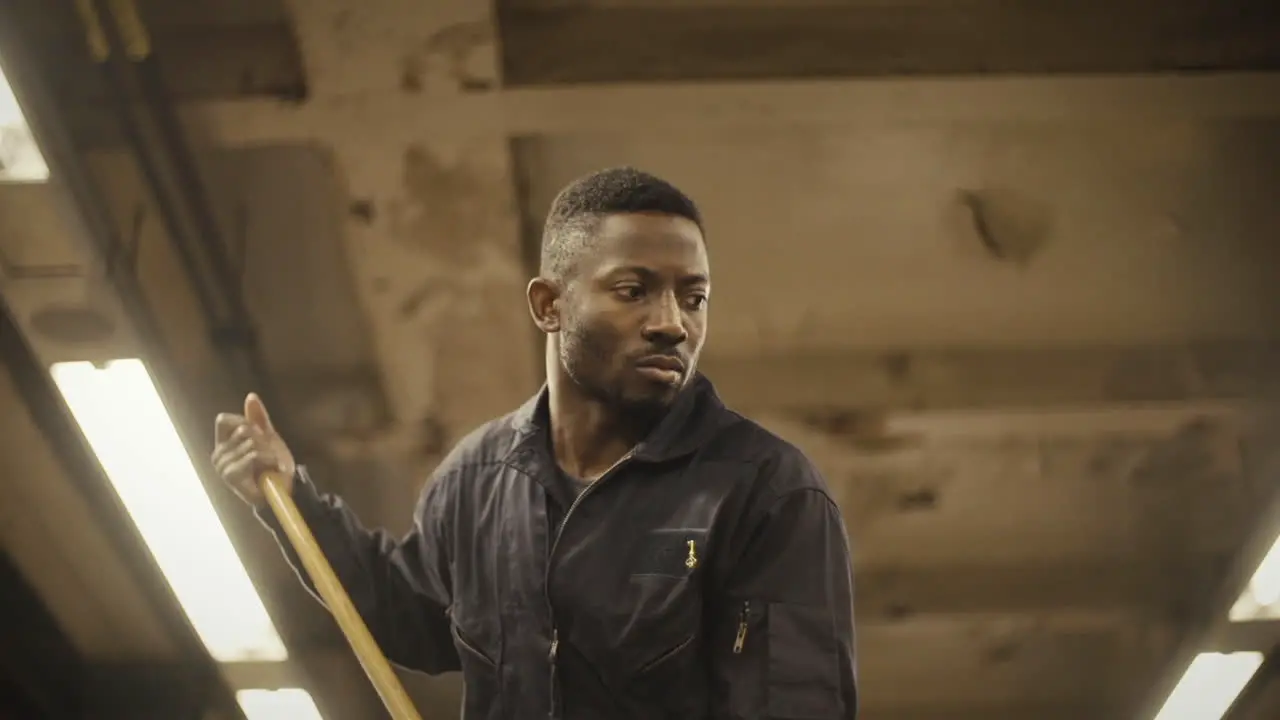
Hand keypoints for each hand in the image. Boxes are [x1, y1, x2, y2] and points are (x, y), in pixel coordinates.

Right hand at [211, 392, 295, 506]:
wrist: (285, 488)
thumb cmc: (274, 463)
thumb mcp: (267, 436)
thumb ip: (257, 417)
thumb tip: (250, 395)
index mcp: (223, 443)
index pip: (223, 420)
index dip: (245, 423)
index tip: (259, 435)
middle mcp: (218, 454)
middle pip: (242, 429)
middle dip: (262, 439)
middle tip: (268, 455)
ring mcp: (222, 466)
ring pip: (250, 442)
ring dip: (268, 452)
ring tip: (269, 464)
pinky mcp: (230, 475)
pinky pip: (252, 455)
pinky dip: (268, 460)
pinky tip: (269, 470)